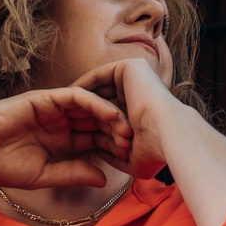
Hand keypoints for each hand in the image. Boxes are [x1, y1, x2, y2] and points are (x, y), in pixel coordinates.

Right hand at [0, 87, 132, 190]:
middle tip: (136, 141)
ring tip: (128, 128)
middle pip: (96, 122)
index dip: (113, 148)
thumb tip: (104, 179)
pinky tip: (111, 115)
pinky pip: (76, 97)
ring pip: (91, 107)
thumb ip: (74, 173)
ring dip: (111, 116)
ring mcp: (53, 109)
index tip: (131, 159)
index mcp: (62, 142)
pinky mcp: (45, 98)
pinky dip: (95, 103)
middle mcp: (61, 123)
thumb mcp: (45, 174)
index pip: (94, 141)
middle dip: (117, 130)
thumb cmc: (2, 166)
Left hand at [69, 59, 181, 178]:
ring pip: (100, 87)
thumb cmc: (154, 152)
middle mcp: (141, 89)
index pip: (113, 114)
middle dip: (82, 110)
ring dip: (79, 97)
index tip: (73, 136)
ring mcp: (136, 76)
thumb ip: (112, 155)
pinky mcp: (129, 68)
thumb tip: (95, 158)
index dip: (93, 125)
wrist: (167, 134)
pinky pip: (98, 76)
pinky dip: (82, 86)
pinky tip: (66, 99)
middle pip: (104, 98)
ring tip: (58, 108)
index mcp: (145, 108)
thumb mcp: (130, 158)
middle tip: (59, 119)